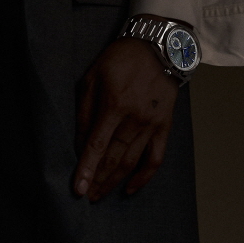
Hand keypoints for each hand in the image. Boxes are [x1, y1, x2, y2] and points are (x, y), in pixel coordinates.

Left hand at [73, 36, 178, 201]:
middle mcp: (135, 118)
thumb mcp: (92, 77)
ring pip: (132, 161)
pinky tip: (130, 188)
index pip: (97, 144)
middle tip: (86, 196)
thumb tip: (79, 142)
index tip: (78, 189)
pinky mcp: (165, 126)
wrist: (157, 46)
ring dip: (115, 181)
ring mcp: (152, 124)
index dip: (87, 168)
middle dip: (98, 180)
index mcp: (114, 103)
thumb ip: (84, 111)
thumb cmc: (119, 60)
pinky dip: (144, 177)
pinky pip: (156, 158)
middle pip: (114, 158)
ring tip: (100, 195)